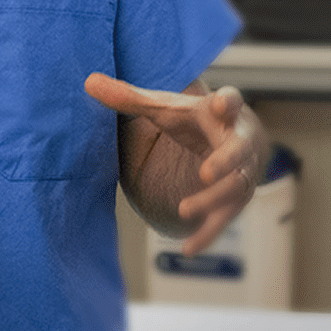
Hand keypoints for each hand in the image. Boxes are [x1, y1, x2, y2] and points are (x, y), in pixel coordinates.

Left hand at [85, 73, 262, 254]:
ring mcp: (242, 172)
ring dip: (211, 201)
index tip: (221, 103)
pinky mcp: (236, 199)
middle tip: (205, 173)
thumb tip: (88, 81)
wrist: (229, 137)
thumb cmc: (193, 118)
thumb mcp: (164, 106)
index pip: (231, 101)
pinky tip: (187, 249)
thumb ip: (129, 97)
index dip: (227, 102)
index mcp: (220, 112)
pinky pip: (226, 218)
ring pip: (235, 188)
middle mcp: (238, 142)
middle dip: (225, 162)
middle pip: (239, 152)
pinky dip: (209, 234)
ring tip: (182, 210)